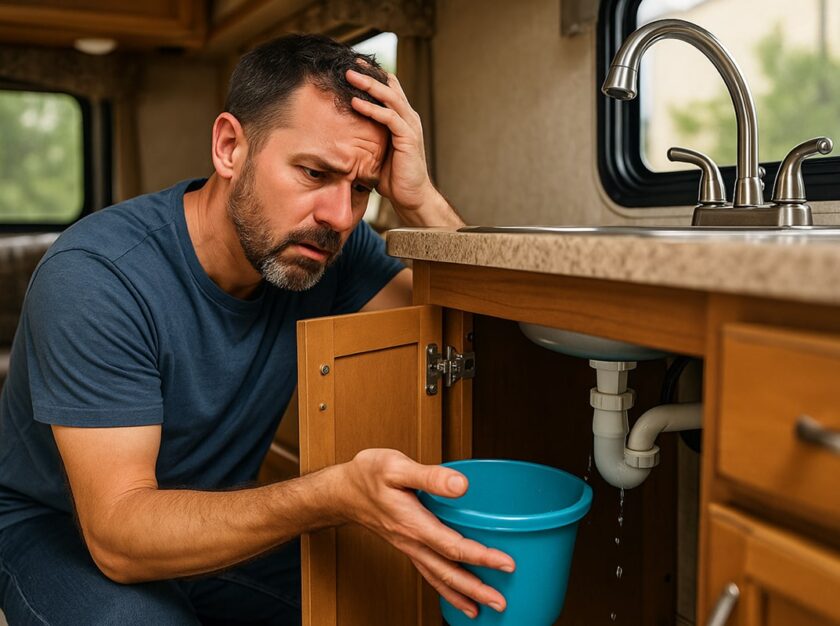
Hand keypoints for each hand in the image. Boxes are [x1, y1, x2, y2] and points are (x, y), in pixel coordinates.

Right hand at [336, 448, 514, 618]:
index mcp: (412, 523)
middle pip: (447, 572)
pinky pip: (429, 572)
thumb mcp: (396, 467)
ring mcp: (409, 547)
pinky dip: (445, 588)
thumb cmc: (367, 475)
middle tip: (502, 603)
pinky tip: (457, 594)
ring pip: (438, 577)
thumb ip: (431, 476)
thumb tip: (462, 485)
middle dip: (476, 589)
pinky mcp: (407, 546)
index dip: (481, 557)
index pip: (452, 546)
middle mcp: (412, 541)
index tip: (507, 563)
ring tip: (484, 608)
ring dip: (462, 594)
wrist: (342, 491)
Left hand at [346, 69, 462, 227]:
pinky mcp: (408, 137)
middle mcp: (409, 118)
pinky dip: (371, 109)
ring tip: (350, 76)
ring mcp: (410, 126)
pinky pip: (388, 117)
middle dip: (369, 74)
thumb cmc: (393, 177)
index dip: (373, 76)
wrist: (411, 196)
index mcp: (402, 118)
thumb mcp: (377, 151)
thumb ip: (368, 137)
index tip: (353, 67)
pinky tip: (355, 103)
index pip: (390, 89)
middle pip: (390, 86)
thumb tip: (342, 133)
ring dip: (369, 85)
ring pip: (389, 97)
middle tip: (350, 63)